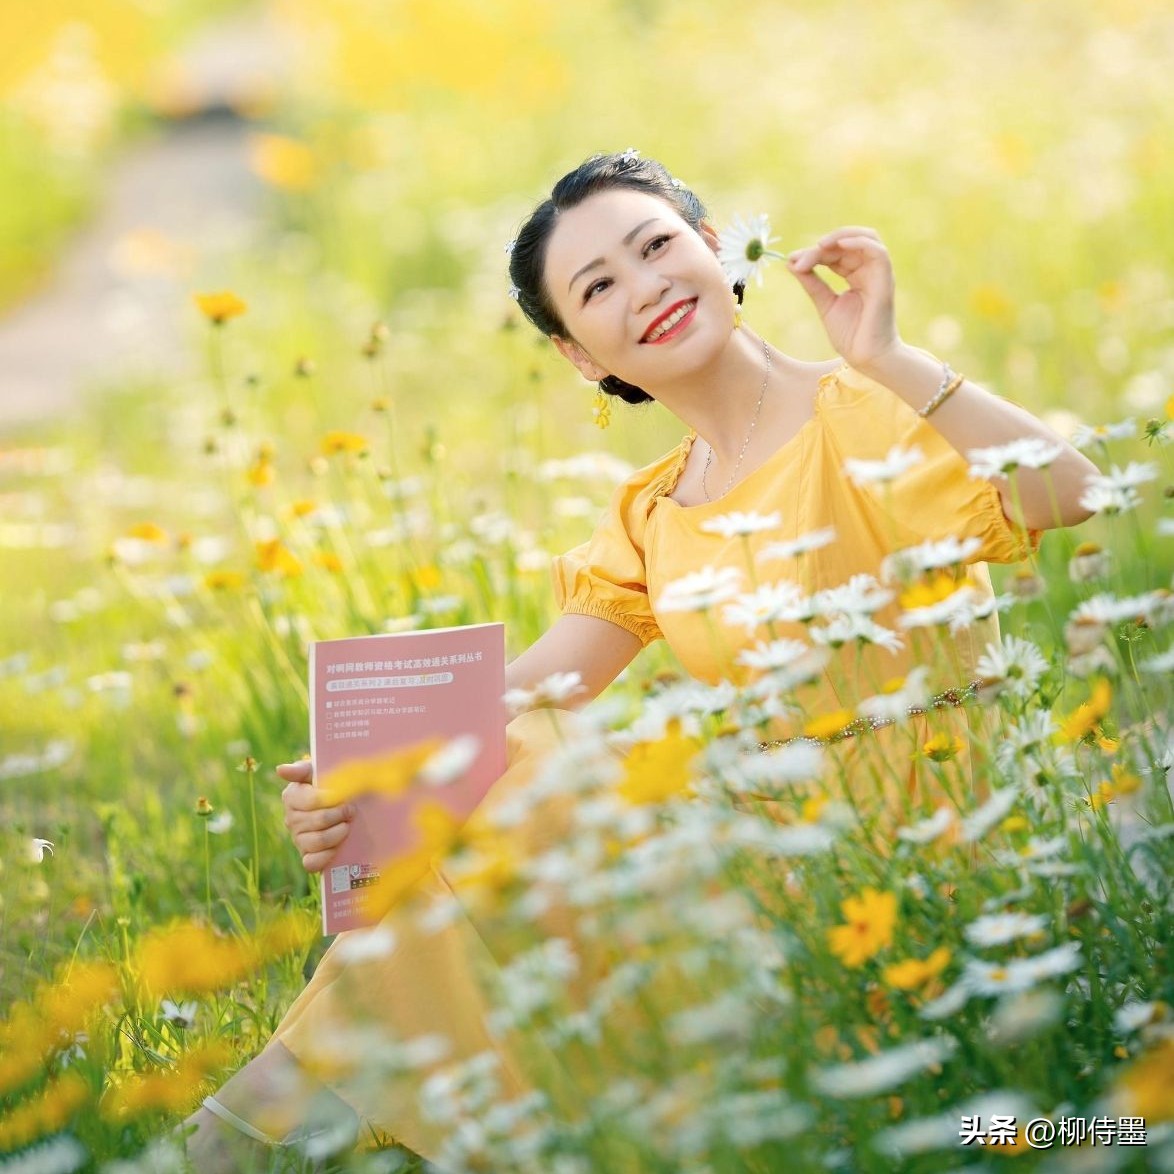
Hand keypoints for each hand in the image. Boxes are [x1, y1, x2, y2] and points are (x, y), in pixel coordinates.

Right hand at [276, 760, 354, 872]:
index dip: (332, 799)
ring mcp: (297, 840)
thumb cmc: (327, 784)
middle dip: (340, 814)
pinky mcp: (306, 857)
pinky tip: (340, 845)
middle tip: (351, 809)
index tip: (345, 794)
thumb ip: (301, 769)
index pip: (312, 801)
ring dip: (339, 833)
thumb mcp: (316, 771)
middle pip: (319, 820)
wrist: (339, 803)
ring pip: (317, 841)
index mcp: (291, 797)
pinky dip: (328, 855)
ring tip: (348, 825)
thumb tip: (280, 769)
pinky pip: (312, 864)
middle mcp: (291, 820)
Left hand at [787, 227, 900, 371]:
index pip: (836, 253)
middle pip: (847, 244)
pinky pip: (878, 252)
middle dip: (821, 247)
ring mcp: (878, 275)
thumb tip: (792, 262)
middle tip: (800, 258)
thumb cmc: (850, 336)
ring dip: (841, 237)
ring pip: (866, 239)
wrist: (866, 358)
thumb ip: (812, 283)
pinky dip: (859, 243)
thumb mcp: (824, 304)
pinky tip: (839, 246)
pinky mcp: (885, 281)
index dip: (814, 253)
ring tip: (819, 246)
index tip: (792, 260)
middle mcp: (869, 271)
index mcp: (856, 276)